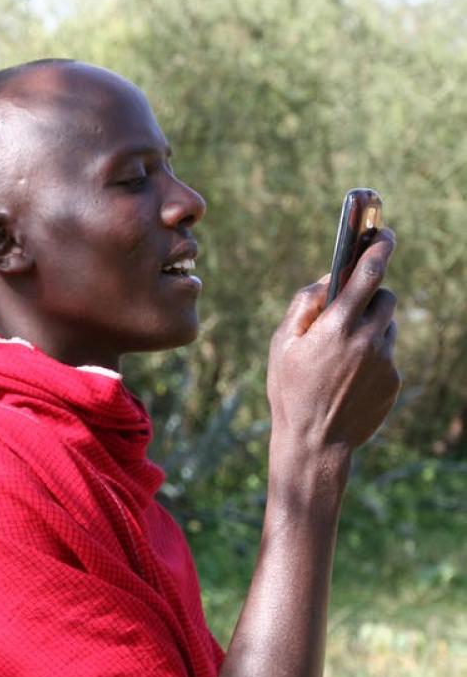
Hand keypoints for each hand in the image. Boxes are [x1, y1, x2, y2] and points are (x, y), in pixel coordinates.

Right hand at [267, 229, 399, 458]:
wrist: (315, 444)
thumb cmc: (289, 390)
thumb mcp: (282, 344)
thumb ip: (305, 304)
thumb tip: (330, 277)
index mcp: (337, 326)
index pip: (369, 272)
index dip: (379, 247)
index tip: (384, 233)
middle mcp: (367, 340)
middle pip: (386, 296)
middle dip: (372, 294)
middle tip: (352, 307)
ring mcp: (385, 361)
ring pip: (388, 326)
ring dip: (372, 327)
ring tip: (345, 352)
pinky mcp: (394, 380)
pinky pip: (388, 354)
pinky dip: (373, 356)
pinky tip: (350, 377)